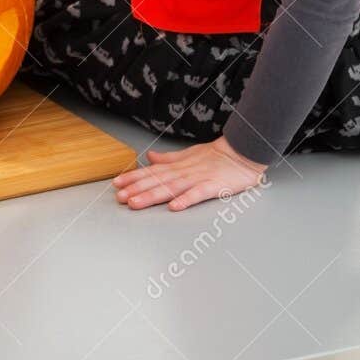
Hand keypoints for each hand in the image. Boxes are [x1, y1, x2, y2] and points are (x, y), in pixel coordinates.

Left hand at [112, 138, 266, 210]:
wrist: (242, 152)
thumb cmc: (216, 156)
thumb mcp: (188, 154)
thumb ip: (168, 159)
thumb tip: (150, 158)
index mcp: (178, 166)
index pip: (151, 172)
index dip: (133, 178)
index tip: (117, 184)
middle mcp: (184, 172)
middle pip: (157, 181)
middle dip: (136, 189)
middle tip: (119, 197)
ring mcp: (198, 179)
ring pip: (171, 188)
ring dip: (151, 195)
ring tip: (135, 202)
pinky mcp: (213, 186)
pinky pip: (198, 194)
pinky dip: (185, 200)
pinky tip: (173, 207)